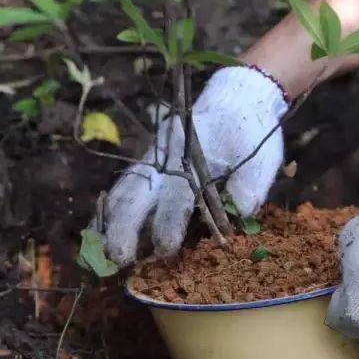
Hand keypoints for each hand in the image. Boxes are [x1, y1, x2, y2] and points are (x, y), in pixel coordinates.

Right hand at [103, 66, 287, 265]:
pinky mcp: (148, 165)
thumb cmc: (249, 134)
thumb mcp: (261, 158)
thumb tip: (241, 211)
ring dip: (109, 222)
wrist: (235, 100)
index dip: (170, 225)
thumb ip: (251, 185)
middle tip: (118, 258)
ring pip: (123, 193)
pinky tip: (97, 231)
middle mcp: (165, 163)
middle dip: (124, 229)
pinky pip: (123, 188)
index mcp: (192, 162)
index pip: (176, 199)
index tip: (165, 250)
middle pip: (136, 197)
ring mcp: (152, 163)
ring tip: (97, 250)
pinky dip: (109, 210)